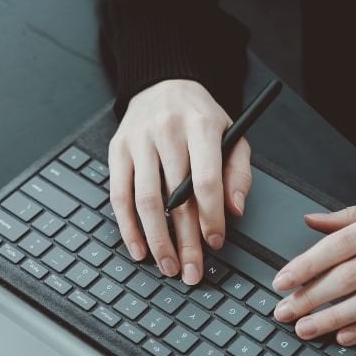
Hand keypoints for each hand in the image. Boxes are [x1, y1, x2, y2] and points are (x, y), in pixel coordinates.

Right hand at [108, 79, 251, 284]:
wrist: (163, 84)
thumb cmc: (200, 118)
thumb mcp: (232, 135)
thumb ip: (238, 173)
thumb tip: (234, 210)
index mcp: (201, 126)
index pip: (205, 180)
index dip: (211, 217)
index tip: (215, 243)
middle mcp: (167, 131)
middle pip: (175, 198)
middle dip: (185, 241)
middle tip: (191, 270)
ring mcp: (138, 141)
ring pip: (145, 200)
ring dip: (156, 240)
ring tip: (167, 266)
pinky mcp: (117, 150)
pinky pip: (119, 196)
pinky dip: (128, 227)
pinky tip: (139, 248)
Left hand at [272, 190, 355, 344]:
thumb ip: (349, 217)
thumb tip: (309, 221)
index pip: (340, 245)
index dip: (307, 265)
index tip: (282, 282)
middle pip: (353, 275)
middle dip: (313, 297)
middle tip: (285, 313)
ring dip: (336, 318)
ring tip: (307, 329)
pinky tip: (346, 336)